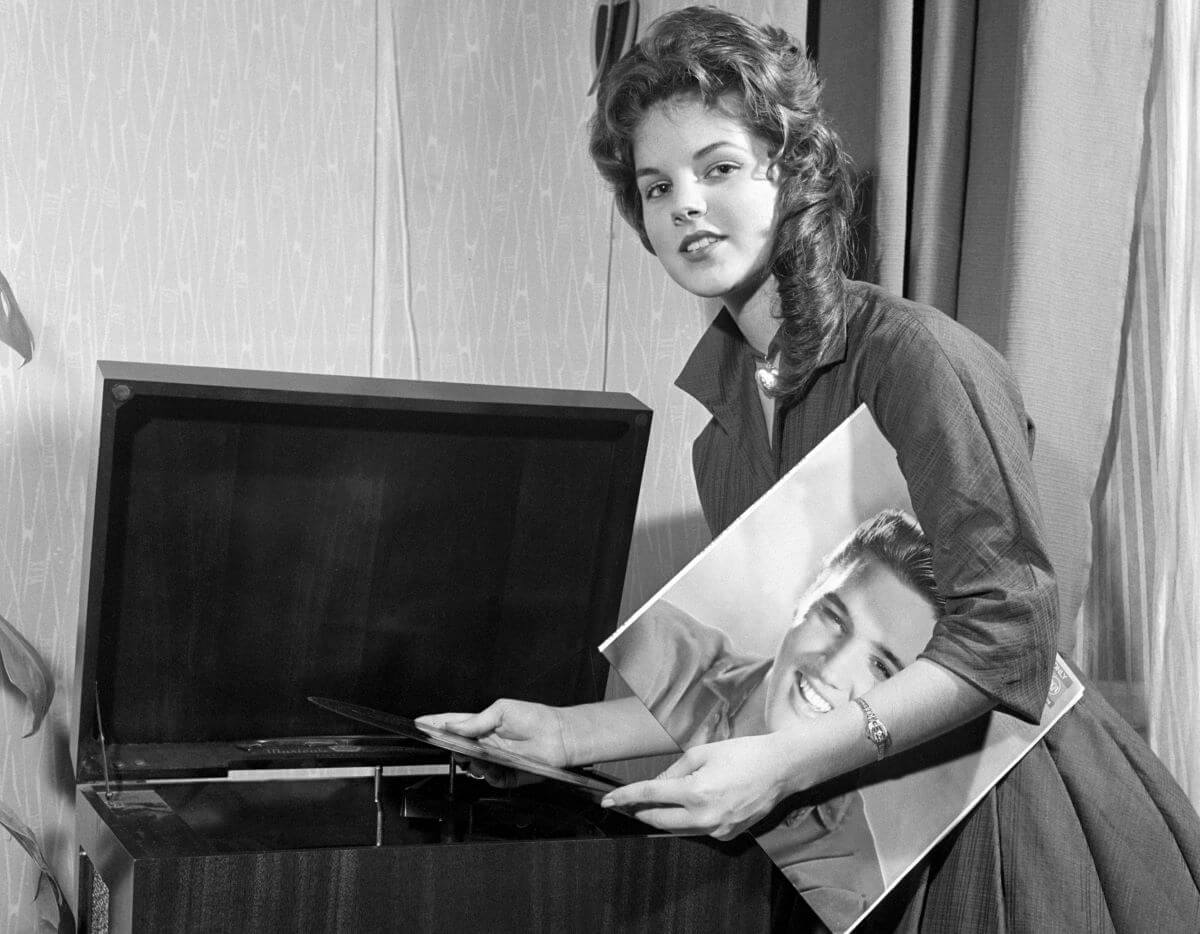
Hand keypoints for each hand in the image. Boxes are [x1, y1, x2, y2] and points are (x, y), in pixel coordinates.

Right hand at [416, 699, 568, 786]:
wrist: (560, 736)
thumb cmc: (535, 718)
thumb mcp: (502, 711)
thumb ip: (476, 720)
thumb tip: (452, 724)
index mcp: (482, 724)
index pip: (452, 724)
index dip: (435, 724)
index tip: (418, 724)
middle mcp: (485, 744)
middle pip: (457, 750)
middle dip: (454, 749)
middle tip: (459, 746)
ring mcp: (494, 761)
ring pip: (471, 768)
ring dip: (474, 763)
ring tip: (483, 756)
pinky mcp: (505, 776)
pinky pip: (490, 781)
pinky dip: (491, 776)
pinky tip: (498, 768)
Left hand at [600, 733, 793, 840]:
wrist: (780, 769)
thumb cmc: (743, 754)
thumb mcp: (702, 752)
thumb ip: (674, 770)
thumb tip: (657, 783)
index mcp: (695, 792)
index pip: (649, 796)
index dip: (625, 798)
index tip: (608, 800)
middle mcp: (704, 816)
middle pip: (658, 820)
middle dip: (640, 811)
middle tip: (629, 803)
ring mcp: (717, 829)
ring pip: (677, 829)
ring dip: (663, 817)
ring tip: (654, 804)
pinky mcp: (728, 835)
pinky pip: (698, 831)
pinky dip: (686, 821)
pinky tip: (687, 807)